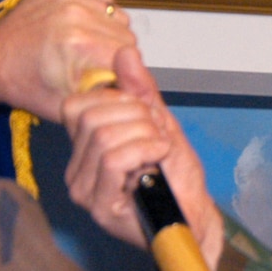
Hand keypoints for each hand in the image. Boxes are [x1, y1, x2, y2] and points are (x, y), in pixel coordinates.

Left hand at [0, 0, 133, 120]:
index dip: (125, 72)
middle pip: (126, 34)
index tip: (114, 79)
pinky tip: (82, 27)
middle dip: (117, 53)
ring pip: (116, 15)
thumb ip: (106, 96)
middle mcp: (76, 15)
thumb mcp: (68, 104)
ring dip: (109, 32)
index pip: (130, 56)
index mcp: (79, 45)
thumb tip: (135, 90)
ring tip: (88, 46)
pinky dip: (98, 12)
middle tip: (97, 65)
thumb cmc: (23, 83)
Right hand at [60, 48, 223, 266]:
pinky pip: (113, 159)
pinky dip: (145, 150)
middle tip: (157, 137)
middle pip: (92, 117)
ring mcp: (84, 190)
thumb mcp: (160, 123)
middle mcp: (76, 170)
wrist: (195, 218)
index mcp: (84, 149)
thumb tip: (124, 53)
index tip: (144, 116)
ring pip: (104, 136)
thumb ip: (139, 91)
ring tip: (159, 152)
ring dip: (145, 136)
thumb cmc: (177, 179)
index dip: (116, 100)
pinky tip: (159, 159)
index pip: (77, 105)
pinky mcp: (100, 207)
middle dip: (137, 117)